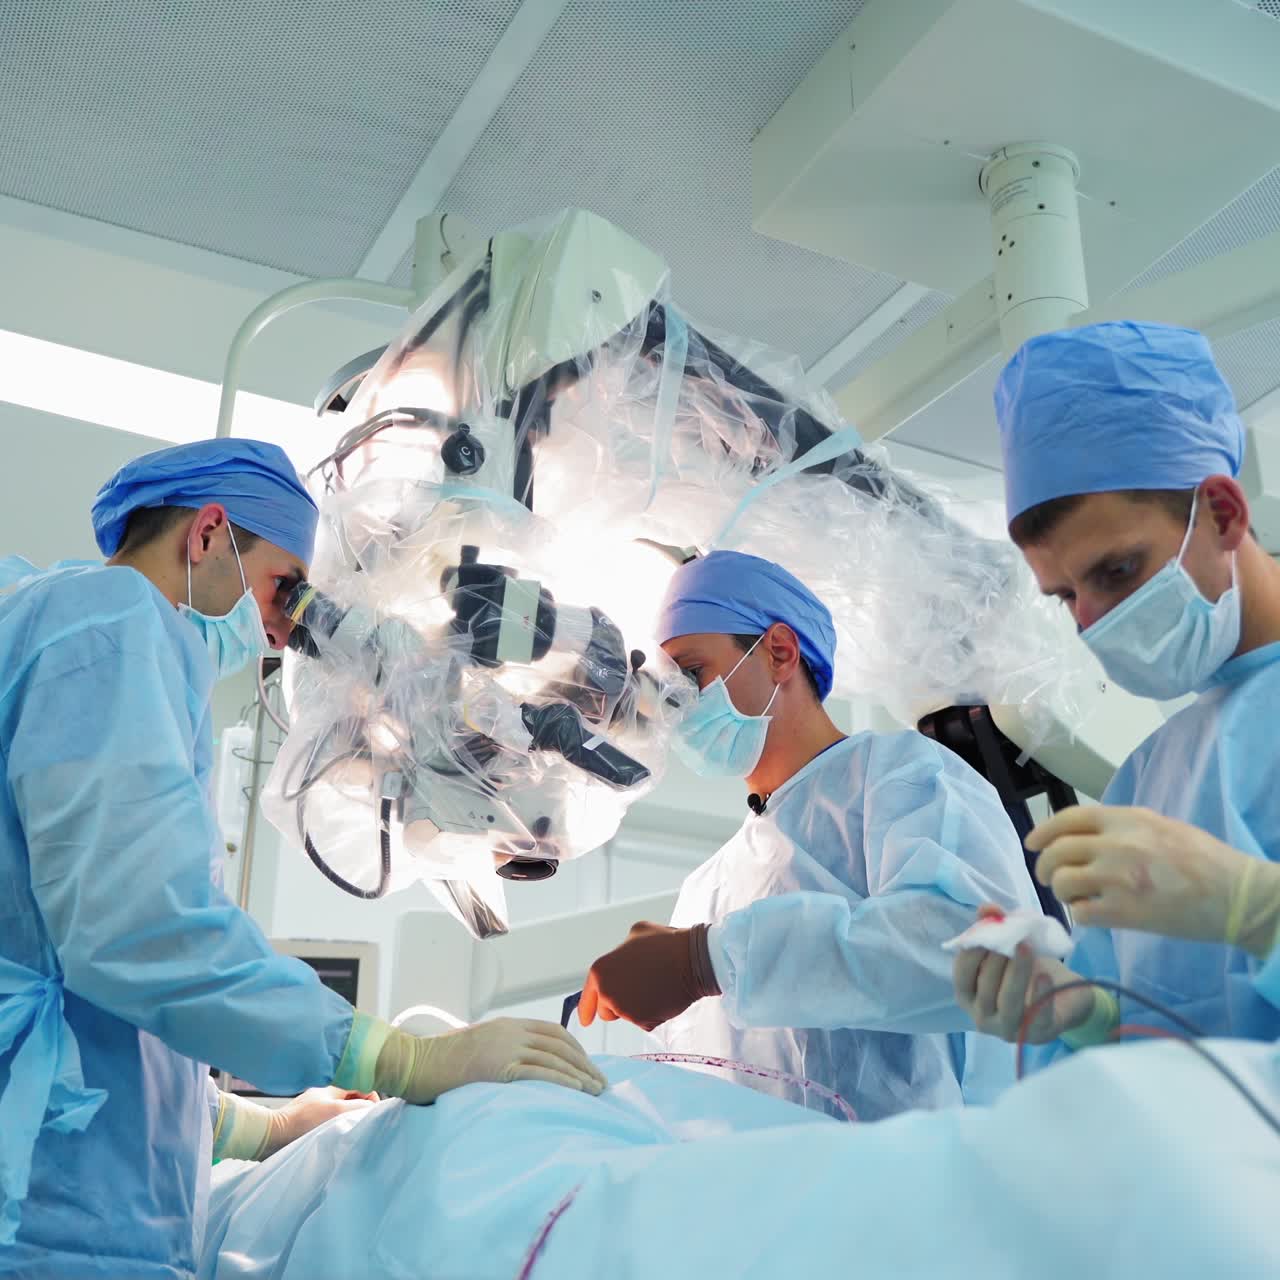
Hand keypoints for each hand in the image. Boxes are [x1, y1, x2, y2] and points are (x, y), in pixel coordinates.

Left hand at [264, 1085, 377, 1156]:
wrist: (272, 1135)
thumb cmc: (302, 1120)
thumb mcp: (335, 1111)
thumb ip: (357, 1107)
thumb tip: (374, 1108)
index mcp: (333, 1088)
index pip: (361, 1088)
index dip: (371, 1100)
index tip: (372, 1115)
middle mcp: (325, 1096)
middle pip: (352, 1100)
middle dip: (359, 1111)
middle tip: (360, 1126)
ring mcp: (314, 1108)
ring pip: (340, 1112)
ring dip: (346, 1120)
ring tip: (346, 1133)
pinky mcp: (305, 1122)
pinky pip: (327, 1121)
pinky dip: (333, 1127)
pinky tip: (331, 1137)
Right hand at [374, 1018, 607, 1104]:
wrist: (412, 1062)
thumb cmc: (440, 1061)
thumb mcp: (478, 1047)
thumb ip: (501, 1051)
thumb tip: (522, 1070)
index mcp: (507, 1025)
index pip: (553, 1032)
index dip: (576, 1050)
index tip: (589, 1067)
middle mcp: (510, 1031)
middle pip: (560, 1045)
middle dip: (585, 1064)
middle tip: (601, 1083)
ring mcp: (504, 1046)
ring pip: (554, 1058)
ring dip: (580, 1075)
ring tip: (596, 1092)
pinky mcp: (497, 1066)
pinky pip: (538, 1072)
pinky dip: (562, 1080)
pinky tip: (576, 1091)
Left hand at [578, 921, 719, 1031]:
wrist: (692, 960)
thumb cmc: (666, 943)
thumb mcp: (636, 933)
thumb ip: (620, 950)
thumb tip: (621, 957)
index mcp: (600, 970)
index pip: (587, 997)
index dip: (586, 1009)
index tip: (585, 1020)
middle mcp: (607, 992)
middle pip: (606, 1011)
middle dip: (618, 1005)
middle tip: (639, 988)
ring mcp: (624, 1008)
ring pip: (627, 1016)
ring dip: (636, 1008)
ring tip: (654, 987)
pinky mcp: (642, 1021)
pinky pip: (644, 1022)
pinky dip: (653, 1014)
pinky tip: (663, 996)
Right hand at [953, 906, 1093, 1043]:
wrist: (1066, 995)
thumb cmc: (1028, 970)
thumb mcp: (1010, 947)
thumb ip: (995, 927)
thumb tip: (987, 909)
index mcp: (969, 996)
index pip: (961, 976)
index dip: (971, 953)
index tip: (987, 932)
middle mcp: (982, 1016)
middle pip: (985, 987)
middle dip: (997, 960)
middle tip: (1013, 938)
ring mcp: (1007, 1029)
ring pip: (1008, 1001)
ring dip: (1017, 972)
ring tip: (1027, 948)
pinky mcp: (1035, 1035)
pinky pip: (1035, 1017)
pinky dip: (1039, 995)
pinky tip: (1045, 975)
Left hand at [1029, 806, 1279, 955]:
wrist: (1236, 894)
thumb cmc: (1204, 860)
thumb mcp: (1161, 826)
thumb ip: (1122, 827)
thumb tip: (1086, 837)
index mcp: (1126, 819)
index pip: (1068, 818)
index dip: (1043, 831)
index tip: (1032, 843)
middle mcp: (1116, 843)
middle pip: (1056, 851)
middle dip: (1045, 866)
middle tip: (1051, 878)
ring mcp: (1117, 878)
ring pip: (1062, 882)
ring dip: (1062, 892)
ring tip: (1077, 898)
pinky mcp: (1124, 912)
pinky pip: (1080, 912)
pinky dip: (1081, 915)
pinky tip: (1095, 914)